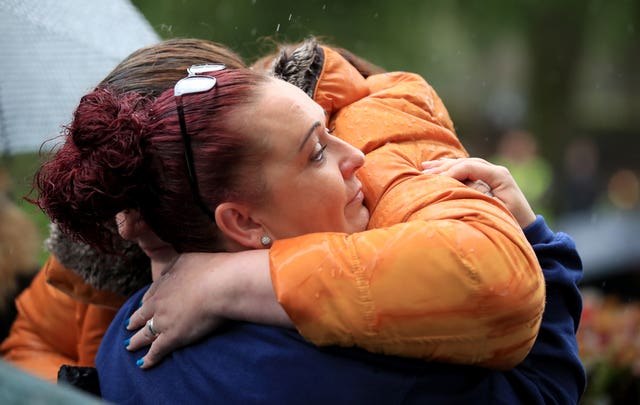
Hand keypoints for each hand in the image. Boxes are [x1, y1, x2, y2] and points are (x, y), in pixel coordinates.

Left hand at [125, 252, 228, 367]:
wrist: (221, 285)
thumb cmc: (210, 269)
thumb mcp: (187, 259)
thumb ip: (173, 265)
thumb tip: (164, 271)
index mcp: (164, 284)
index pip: (150, 295)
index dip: (145, 302)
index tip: (142, 306)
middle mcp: (159, 303)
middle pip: (142, 315)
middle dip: (134, 322)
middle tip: (128, 326)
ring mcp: (163, 321)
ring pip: (144, 334)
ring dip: (136, 341)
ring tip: (129, 346)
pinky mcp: (172, 337)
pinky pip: (156, 350)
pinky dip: (149, 358)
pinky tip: (143, 364)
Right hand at [422, 158, 535, 228]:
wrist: (526, 227)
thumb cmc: (512, 222)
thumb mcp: (495, 211)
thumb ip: (477, 196)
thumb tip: (457, 187)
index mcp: (499, 175)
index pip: (470, 167)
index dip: (451, 172)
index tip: (435, 180)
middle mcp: (496, 170)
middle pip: (465, 162)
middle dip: (444, 168)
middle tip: (424, 173)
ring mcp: (492, 173)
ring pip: (464, 163)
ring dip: (444, 165)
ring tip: (424, 167)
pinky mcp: (486, 179)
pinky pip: (466, 169)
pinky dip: (450, 168)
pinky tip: (437, 168)